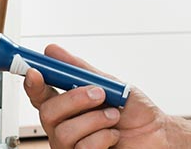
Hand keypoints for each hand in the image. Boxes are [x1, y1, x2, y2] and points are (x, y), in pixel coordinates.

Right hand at [23, 44, 176, 148]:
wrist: (158, 135)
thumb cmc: (135, 112)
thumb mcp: (109, 84)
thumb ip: (79, 70)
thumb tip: (53, 51)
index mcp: (67, 106)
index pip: (40, 95)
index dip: (33, 84)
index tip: (35, 72)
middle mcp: (64, 127)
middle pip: (47, 113)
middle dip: (74, 100)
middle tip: (99, 94)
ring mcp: (72, 146)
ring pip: (64, 132)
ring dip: (95, 120)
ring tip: (113, 117)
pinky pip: (82, 148)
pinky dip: (103, 137)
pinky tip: (113, 136)